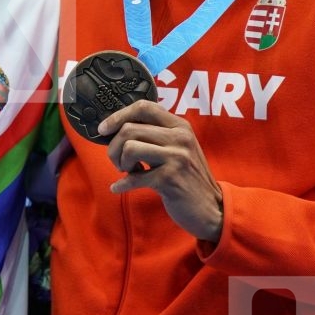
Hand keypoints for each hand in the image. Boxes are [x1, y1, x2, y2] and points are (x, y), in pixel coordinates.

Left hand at [99, 100, 224, 241]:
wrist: (210, 207)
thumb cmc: (186, 177)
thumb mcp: (177, 148)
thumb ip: (154, 135)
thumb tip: (115, 128)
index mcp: (179, 125)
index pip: (144, 107)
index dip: (118, 116)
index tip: (104, 129)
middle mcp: (180, 137)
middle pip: (130, 129)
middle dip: (113, 147)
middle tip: (118, 162)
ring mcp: (176, 157)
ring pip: (129, 147)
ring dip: (119, 163)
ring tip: (127, 171)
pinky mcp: (170, 178)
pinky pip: (133, 177)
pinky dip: (121, 184)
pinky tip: (119, 187)